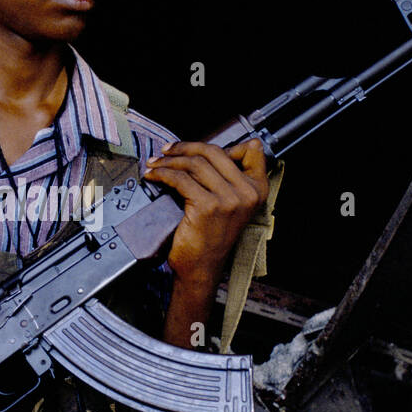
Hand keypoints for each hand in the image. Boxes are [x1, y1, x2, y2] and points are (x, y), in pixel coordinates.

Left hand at [142, 139, 270, 287]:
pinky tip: (154, 176)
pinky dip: (162, 174)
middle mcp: (247, 193)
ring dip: (169, 161)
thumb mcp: (231, 204)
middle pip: (214, 152)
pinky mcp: (207, 206)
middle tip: (166, 150)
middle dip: (185, 147)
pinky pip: (180, 179)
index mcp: (258, 189)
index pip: (251, 150)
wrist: (202, 267)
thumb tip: (204, 150)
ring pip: (195, 164)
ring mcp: (229, 200)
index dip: (222, 143)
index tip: (195, 146)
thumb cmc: (211, 236)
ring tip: (155, 164)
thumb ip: (227, 178)